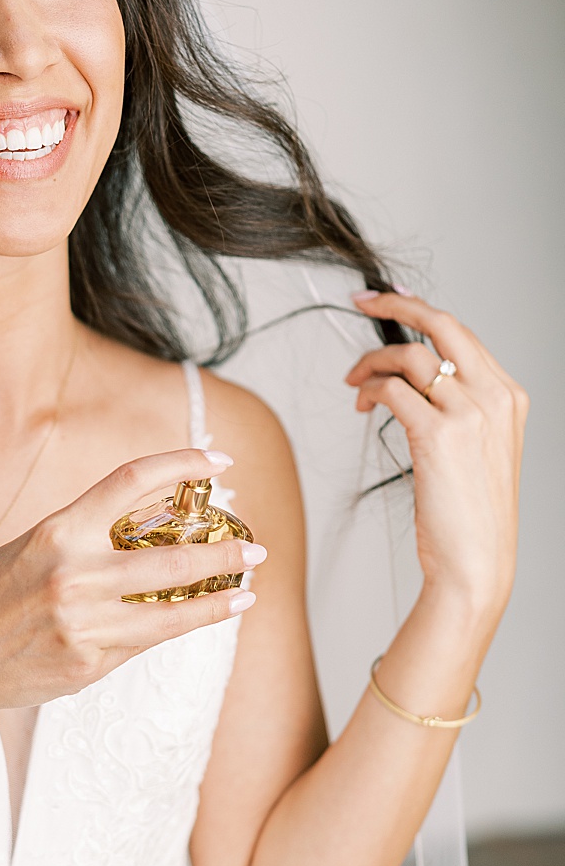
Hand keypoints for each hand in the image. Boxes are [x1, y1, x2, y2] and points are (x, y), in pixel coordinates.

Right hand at [0, 449, 265, 716]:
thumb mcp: (29, 549)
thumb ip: (86, 538)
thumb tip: (152, 528)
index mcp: (57, 531)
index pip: (132, 480)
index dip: (182, 464)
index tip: (219, 462)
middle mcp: (74, 574)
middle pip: (172, 558)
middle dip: (223, 554)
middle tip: (254, 550)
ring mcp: (84, 624)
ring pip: (173, 611)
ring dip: (217, 601)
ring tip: (244, 594)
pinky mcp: (89, 664)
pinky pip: (143, 642)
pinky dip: (174, 629)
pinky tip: (198, 621)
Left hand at [346, 290, 526, 628]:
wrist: (476, 564)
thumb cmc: (469, 516)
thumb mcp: (477, 451)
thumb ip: (457, 409)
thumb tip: (411, 378)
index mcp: (510, 397)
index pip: (463, 335)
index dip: (421, 312)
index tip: (390, 301)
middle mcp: (496, 397)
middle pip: (442, 326)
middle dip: (396, 306)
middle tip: (361, 302)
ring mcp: (471, 414)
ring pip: (410, 356)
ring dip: (372, 362)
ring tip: (354, 384)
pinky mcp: (439, 435)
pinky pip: (392, 390)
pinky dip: (370, 390)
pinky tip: (361, 404)